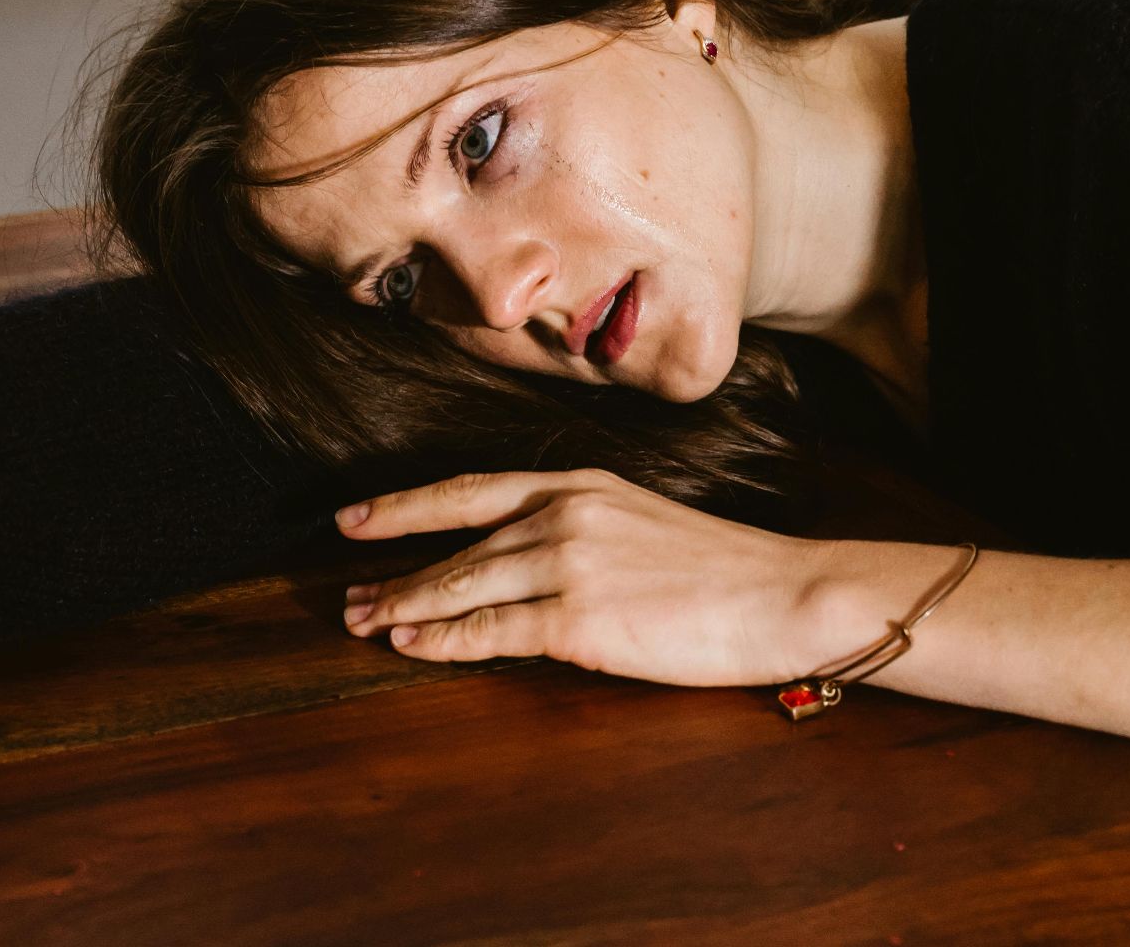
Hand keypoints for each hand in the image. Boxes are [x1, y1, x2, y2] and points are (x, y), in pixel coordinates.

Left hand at [336, 468, 833, 686]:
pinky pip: (490, 632)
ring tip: (364, 622)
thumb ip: (580, 529)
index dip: (404, 506)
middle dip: (394, 572)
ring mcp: (567, 564)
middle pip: (455, 544)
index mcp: (578, 484)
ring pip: (461, 586)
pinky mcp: (578, 620)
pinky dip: (443, 640)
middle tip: (349, 595)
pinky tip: (411, 646)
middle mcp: (563, 514)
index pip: (470, 490)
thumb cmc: (723, 569)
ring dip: (405, 606)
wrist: (781, 593)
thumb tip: (522, 562)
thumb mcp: (640, 521)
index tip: (353, 519)